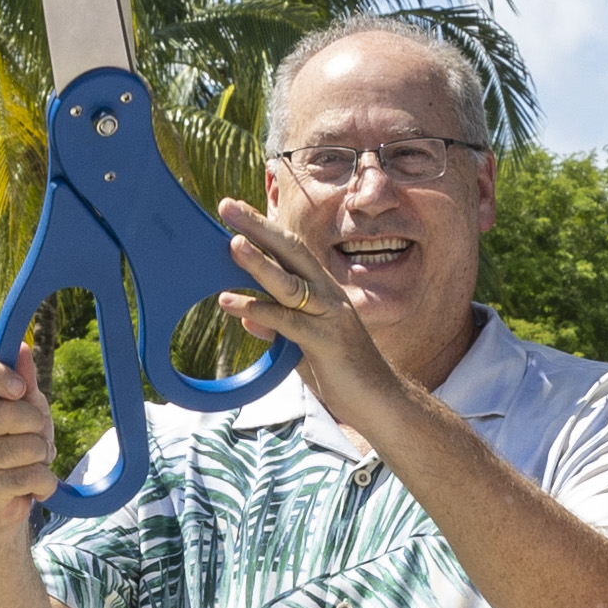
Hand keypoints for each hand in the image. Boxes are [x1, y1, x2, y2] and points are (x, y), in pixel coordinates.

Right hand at [0, 350, 61, 531]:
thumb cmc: (13, 443)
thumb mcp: (24, 408)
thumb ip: (24, 380)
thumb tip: (22, 347)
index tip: (19, 389)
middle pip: (12, 413)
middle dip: (38, 426)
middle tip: (34, 438)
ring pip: (28, 447)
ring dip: (43, 457)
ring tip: (31, 462)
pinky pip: (31, 477)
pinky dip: (45, 482)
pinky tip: (32, 485)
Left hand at [210, 196, 401, 419]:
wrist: (380, 400)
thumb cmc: (343, 371)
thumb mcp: (302, 347)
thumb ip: (279, 329)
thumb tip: (248, 321)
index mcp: (323, 290)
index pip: (291, 250)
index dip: (264, 228)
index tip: (235, 210)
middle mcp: (328, 295)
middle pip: (291, 251)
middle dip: (259, 227)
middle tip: (228, 206)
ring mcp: (330, 316)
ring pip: (290, 282)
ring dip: (259, 263)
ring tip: (232, 244)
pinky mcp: (326, 341)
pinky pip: (288, 322)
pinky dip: (259, 310)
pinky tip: (231, 303)